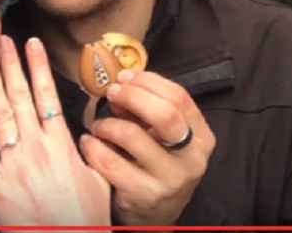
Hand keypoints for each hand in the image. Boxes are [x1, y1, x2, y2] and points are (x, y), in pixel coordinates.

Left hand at [0, 35, 109, 225]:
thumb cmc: (83, 219)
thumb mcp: (99, 180)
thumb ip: (90, 153)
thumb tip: (85, 133)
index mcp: (63, 146)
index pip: (48, 95)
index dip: (38, 67)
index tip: (32, 44)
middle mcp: (37, 150)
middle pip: (21, 97)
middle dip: (11, 65)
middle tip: (3, 39)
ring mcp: (14, 166)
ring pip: (1, 115)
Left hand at [79, 69, 214, 225]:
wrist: (156, 215)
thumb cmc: (157, 167)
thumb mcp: (162, 138)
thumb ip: (145, 112)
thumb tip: (120, 87)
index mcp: (201, 137)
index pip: (180, 98)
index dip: (149, 81)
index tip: (125, 77)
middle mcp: (191, 159)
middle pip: (164, 114)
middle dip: (132, 96)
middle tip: (112, 92)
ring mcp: (170, 179)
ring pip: (133, 136)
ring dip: (108, 124)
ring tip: (99, 126)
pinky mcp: (144, 194)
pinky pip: (111, 161)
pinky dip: (94, 147)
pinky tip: (90, 143)